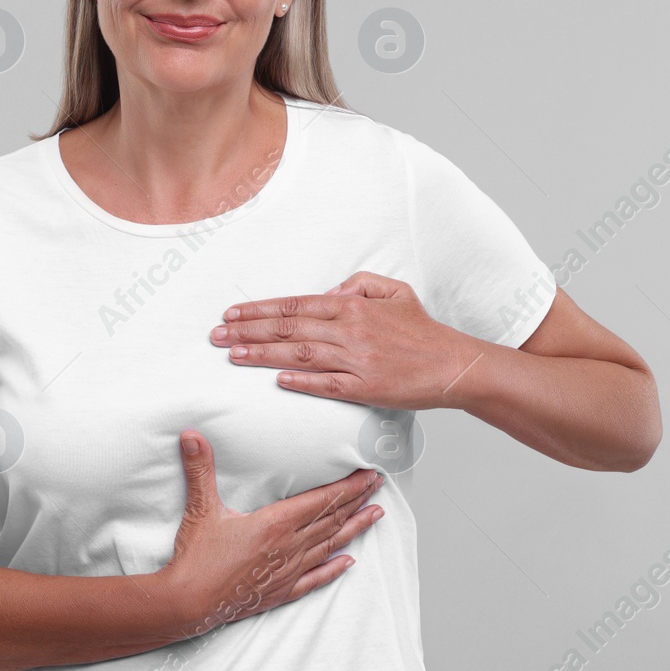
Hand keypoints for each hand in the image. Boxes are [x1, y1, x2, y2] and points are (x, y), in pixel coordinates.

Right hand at [157, 430, 384, 637]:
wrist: (188, 604)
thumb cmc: (196, 558)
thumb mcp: (200, 508)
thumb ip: (200, 469)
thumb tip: (191, 434)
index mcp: (274, 524)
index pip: (322, 501)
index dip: (348, 487)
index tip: (368, 474)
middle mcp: (288, 548)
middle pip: (332, 520)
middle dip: (358, 500)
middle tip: (379, 485)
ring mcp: (288, 572)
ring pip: (331, 546)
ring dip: (355, 529)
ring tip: (376, 515)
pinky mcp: (281, 592)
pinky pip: (316, 579)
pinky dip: (334, 569)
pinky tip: (349, 562)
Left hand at [209, 270, 483, 411]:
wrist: (453, 364)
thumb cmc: (422, 330)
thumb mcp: (395, 291)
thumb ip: (360, 283)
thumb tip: (330, 289)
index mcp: (353, 305)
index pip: (294, 305)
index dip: (259, 310)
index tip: (231, 314)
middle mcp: (350, 329)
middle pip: (288, 328)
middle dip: (248, 331)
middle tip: (216, 336)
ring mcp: (357, 359)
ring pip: (299, 354)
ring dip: (262, 354)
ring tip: (233, 355)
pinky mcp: (366, 387)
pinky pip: (327, 384)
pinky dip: (301, 382)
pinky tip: (277, 380)